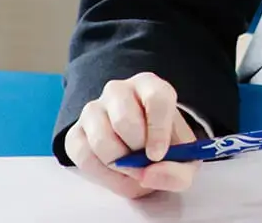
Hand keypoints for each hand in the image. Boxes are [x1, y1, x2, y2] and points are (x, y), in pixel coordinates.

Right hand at [61, 72, 199, 198]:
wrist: (142, 151)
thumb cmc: (166, 147)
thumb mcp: (185, 161)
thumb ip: (178, 172)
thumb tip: (149, 175)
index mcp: (151, 86)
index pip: (156, 98)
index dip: (158, 129)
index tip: (158, 155)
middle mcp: (118, 91)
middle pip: (124, 120)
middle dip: (137, 151)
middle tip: (145, 162)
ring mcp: (93, 109)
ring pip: (101, 139)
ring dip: (119, 164)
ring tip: (132, 168)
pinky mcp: (75, 132)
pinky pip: (83, 155)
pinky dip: (102, 173)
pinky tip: (116, 173)